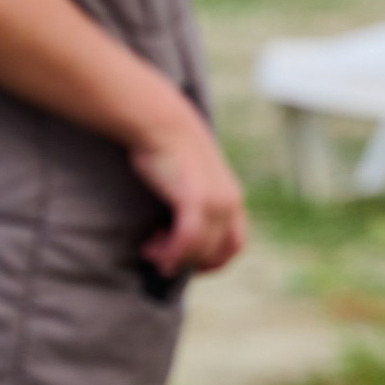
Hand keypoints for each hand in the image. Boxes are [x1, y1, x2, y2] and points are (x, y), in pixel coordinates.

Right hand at [127, 97, 245, 276]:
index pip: (235, 246)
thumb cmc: (169, 149)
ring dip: (172, 257)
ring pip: (199, 250)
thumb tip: (180, 225)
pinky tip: (149, 245)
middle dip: (188, 262)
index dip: (211, 261)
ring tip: (149, 248)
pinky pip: (187, 240)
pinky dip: (170, 251)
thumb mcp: (192, 179)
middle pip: (216, 253)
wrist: (161, 122)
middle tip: (160, 255)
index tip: (184, 260)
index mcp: (233, 198)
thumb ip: (196, 201)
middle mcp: (230, 202)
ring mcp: (216, 202)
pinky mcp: (196, 199)